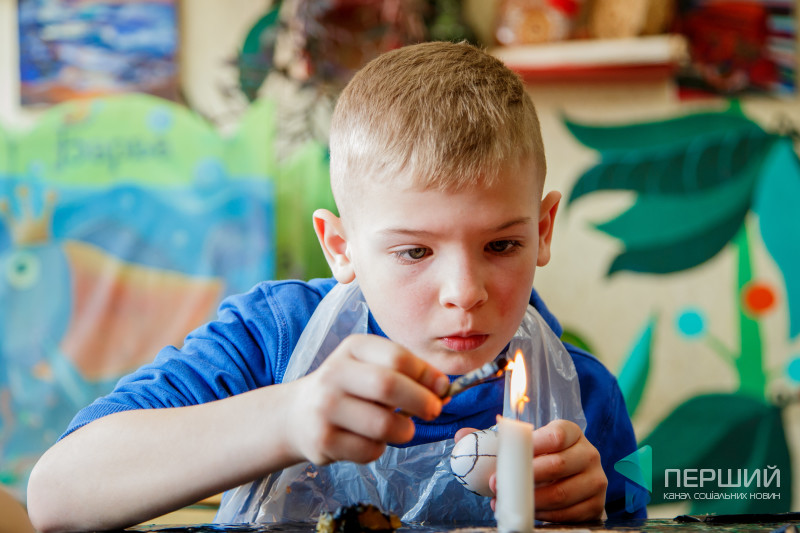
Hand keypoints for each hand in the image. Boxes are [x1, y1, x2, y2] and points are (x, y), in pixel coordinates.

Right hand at [285, 334, 449, 466]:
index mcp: (353, 348)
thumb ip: (408, 374)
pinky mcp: (323, 440)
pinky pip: (369, 450)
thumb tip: (444, 389)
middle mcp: (334, 373)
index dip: (427, 375)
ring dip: (404, 431)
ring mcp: (325, 408)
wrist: (298, 415)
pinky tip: (371, 440)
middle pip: (388, 386)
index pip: (398, 357)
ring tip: (402, 429)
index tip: (443, 388)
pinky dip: (380, 449)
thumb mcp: (373, 368)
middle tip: (434, 411)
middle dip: (422, 402)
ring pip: (382, 424)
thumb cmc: (350, 389)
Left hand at [482, 419, 605, 522]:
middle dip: (523, 477)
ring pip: (562, 493)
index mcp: (571, 432)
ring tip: (508, 501)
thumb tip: (461, 436)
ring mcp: (595, 480)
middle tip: (497, 484)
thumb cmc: (541, 458)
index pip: (556, 435)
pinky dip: (544, 515)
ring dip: (530, 500)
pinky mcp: (596, 505)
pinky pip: (568, 514)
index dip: (530, 447)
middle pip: (557, 465)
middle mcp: (589, 453)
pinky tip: (528, 512)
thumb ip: (493, 438)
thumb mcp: (522, 445)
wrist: (569, 479)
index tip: (506, 457)